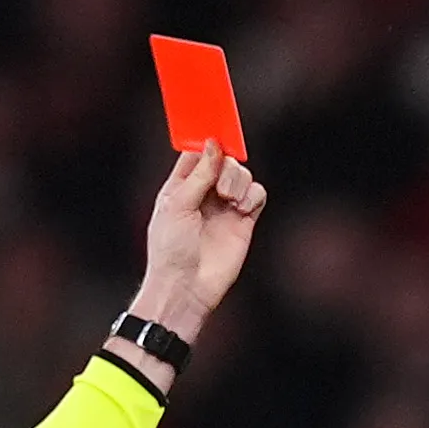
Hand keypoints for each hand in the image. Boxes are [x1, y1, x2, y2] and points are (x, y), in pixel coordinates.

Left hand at [128, 143, 267, 342]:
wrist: (186, 287)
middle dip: (226, 166)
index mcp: (181, 186)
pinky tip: (242, 209)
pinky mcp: (244, 223)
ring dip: (239, 181)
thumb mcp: (177, 204)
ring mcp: (225, 208)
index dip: (207, 145)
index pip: (198, 154)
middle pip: (224, 161)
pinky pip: (257, 196)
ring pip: (242, 176)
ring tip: (229, 201)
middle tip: (220, 187)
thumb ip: (199, 174)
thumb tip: (214, 146)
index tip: (216, 140)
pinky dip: (253, 196)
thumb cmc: (171, 248)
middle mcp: (204, 194)